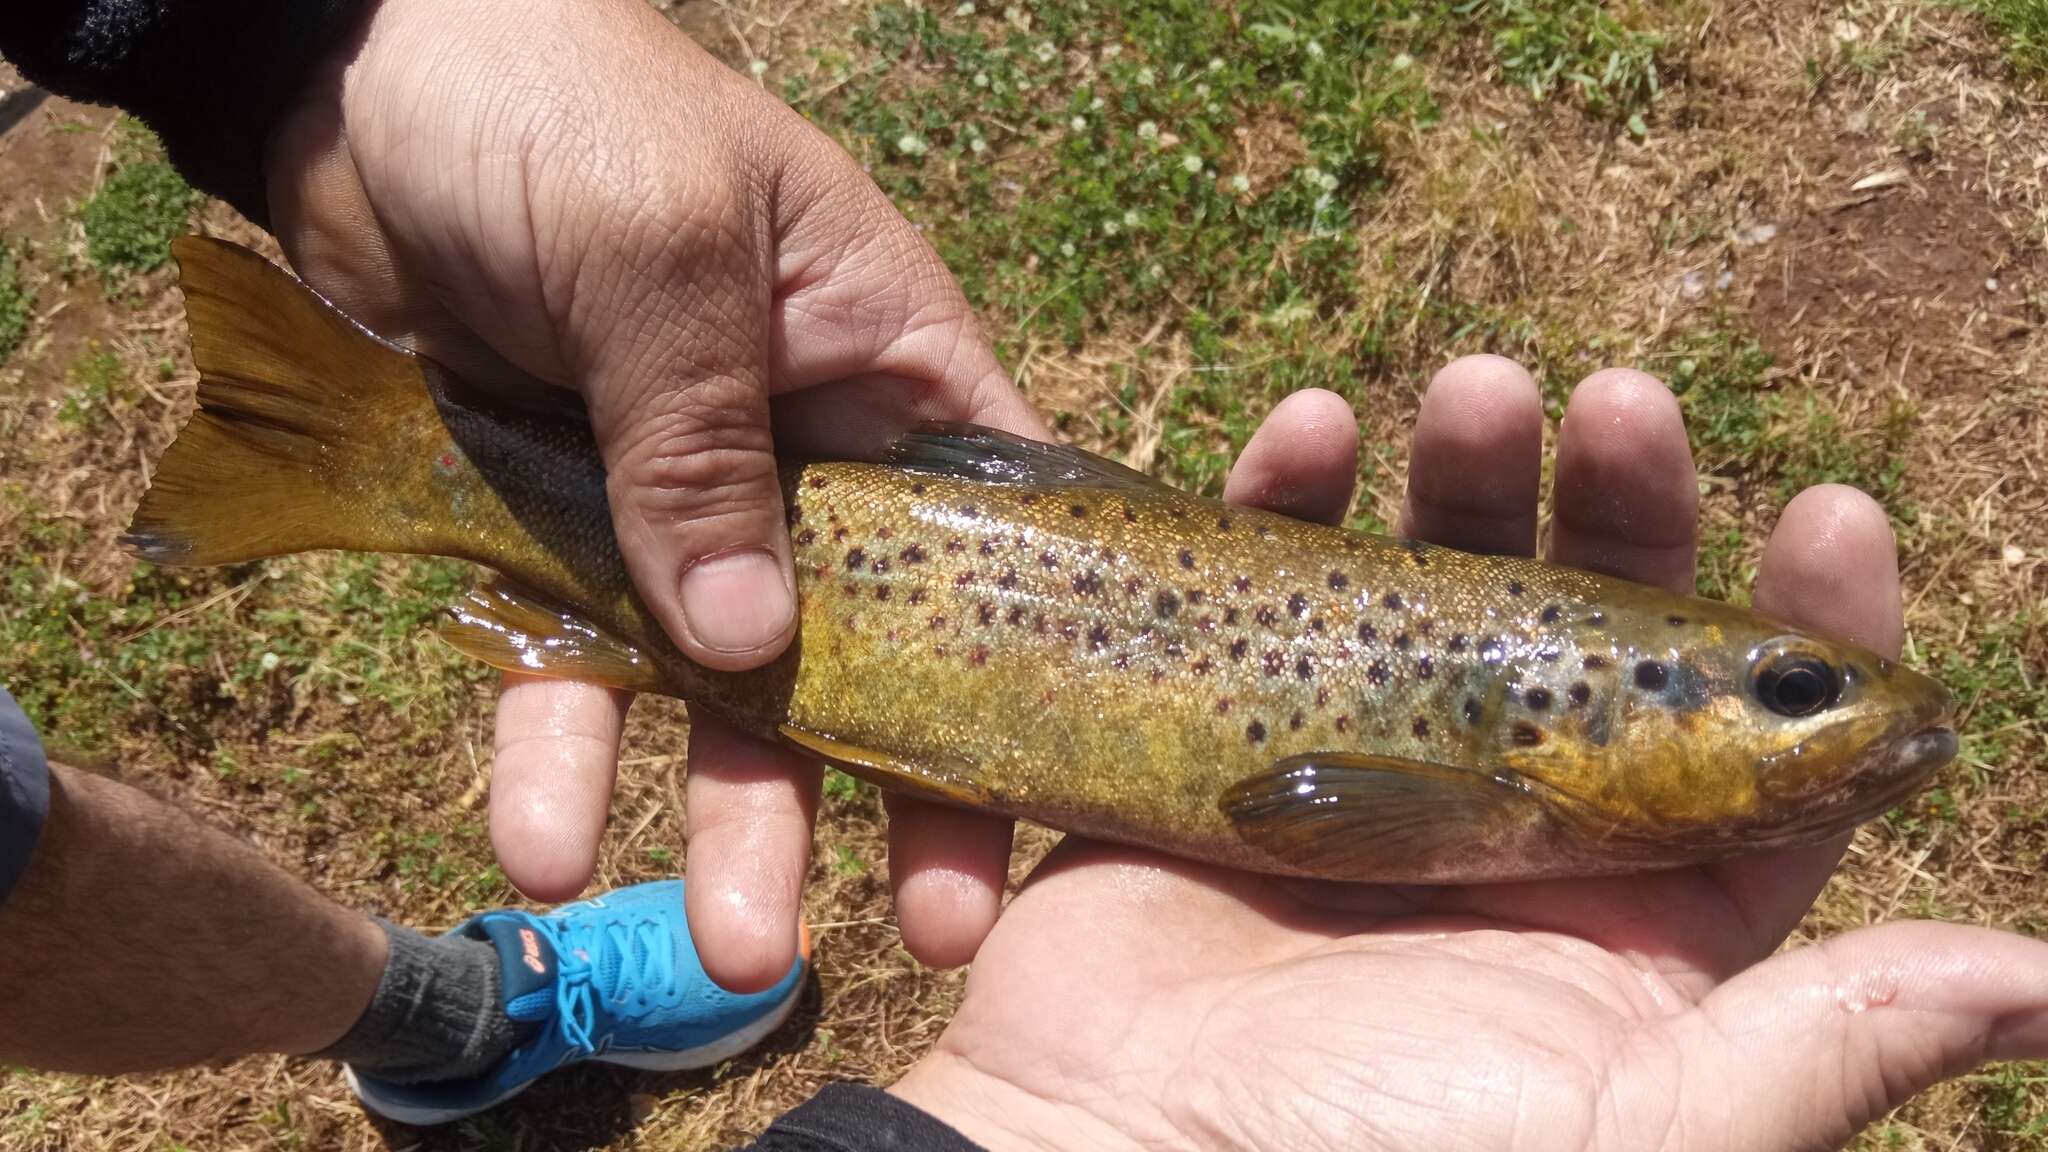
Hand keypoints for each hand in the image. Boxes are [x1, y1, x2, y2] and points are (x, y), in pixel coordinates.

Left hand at [260, 0, 1041, 987]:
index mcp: (888, 362)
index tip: (1054, 798)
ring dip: (724, 809)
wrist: (356, 74)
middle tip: (927, 933)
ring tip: (727, 947)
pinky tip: (545, 841)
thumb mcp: (659, 251)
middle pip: (874, 641)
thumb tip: (760, 649)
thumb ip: (709, 448)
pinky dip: (558, 744)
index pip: (1001, 530)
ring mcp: (680, 498)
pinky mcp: (561, 525)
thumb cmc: (561, 105)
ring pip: (724, 680)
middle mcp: (806, 449)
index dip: (1033, 664)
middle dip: (891, 785)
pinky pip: (572, 655)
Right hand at [890, 360, 2047, 1150]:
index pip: (1753, 750)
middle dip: (1620, 506)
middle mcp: (1506, 822)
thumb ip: (1820, 1042)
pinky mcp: (1228, 729)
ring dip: (1463, 475)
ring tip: (1474, 392)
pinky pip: (1263, 584)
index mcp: (1624, 911)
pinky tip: (1311, 428)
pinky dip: (1285, 498)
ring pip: (1439, 581)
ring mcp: (1362, 763)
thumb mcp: (1632, 1127)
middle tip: (1623, 403)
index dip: (1805, 628)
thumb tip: (2046, 983)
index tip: (1826, 509)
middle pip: (1593, 628)